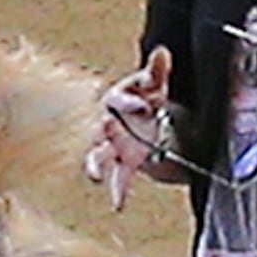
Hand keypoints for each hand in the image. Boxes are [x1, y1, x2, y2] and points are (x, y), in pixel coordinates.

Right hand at [86, 46, 174, 207]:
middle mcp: (110, 122)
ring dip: (95, 165)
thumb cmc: (151, 99)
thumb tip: (162, 52)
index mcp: (118, 100)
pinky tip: (119, 205)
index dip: (130, 101)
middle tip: (107, 129)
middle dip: (104, 129)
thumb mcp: (157, 85)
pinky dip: (118, 191)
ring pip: (98, 155)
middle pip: (100, 126)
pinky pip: (118, 178)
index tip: (144, 106)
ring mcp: (115, 145)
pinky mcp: (124, 163)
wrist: (156, 123)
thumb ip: (157, 71)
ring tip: (94, 176)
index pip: (119, 98)